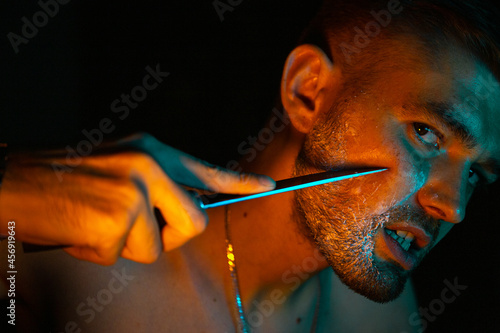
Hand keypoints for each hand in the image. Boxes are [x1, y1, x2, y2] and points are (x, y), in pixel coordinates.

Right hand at [0, 133, 274, 264]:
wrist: (11, 180)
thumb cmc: (65, 179)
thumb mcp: (117, 167)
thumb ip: (154, 184)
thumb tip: (186, 207)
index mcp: (151, 151)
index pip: (207, 169)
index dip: (240, 182)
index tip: (270, 186)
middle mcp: (148, 166)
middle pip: (193, 221)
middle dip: (167, 235)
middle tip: (128, 225)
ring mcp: (133, 191)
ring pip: (156, 245)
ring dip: (125, 245)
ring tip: (93, 222)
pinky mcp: (115, 219)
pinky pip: (124, 255)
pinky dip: (100, 252)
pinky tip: (78, 230)